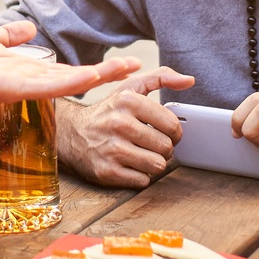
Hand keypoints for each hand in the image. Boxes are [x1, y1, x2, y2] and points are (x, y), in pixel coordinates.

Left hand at [0, 21, 137, 122]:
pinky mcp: (11, 88)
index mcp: (24, 71)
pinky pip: (46, 86)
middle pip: (76, 79)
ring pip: (69, 83)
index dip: (95, 67)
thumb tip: (28, 29)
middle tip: (142, 70)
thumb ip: (8, 36)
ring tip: (130, 72)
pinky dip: (71, 81)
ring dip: (99, 77)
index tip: (124, 62)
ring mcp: (21, 87)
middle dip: (108, 75)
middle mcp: (27, 82)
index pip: (67, 70)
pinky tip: (92, 76)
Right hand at [54, 67, 194, 188]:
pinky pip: (142, 181)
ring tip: (142, 155)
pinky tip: (129, 165)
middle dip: (163, 148)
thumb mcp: (130, 88)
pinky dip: (140, 176)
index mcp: (128, 101)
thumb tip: (189, 80)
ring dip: (153, 163)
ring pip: (157, 165)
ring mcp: (111, 149)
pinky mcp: (106, 172)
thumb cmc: (107, 112)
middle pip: (166, 147)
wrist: (70, 134)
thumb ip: (161, 78)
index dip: (174, 132)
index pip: (172, 124)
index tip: (165, 132)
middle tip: (151, 144)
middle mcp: (119, 124)